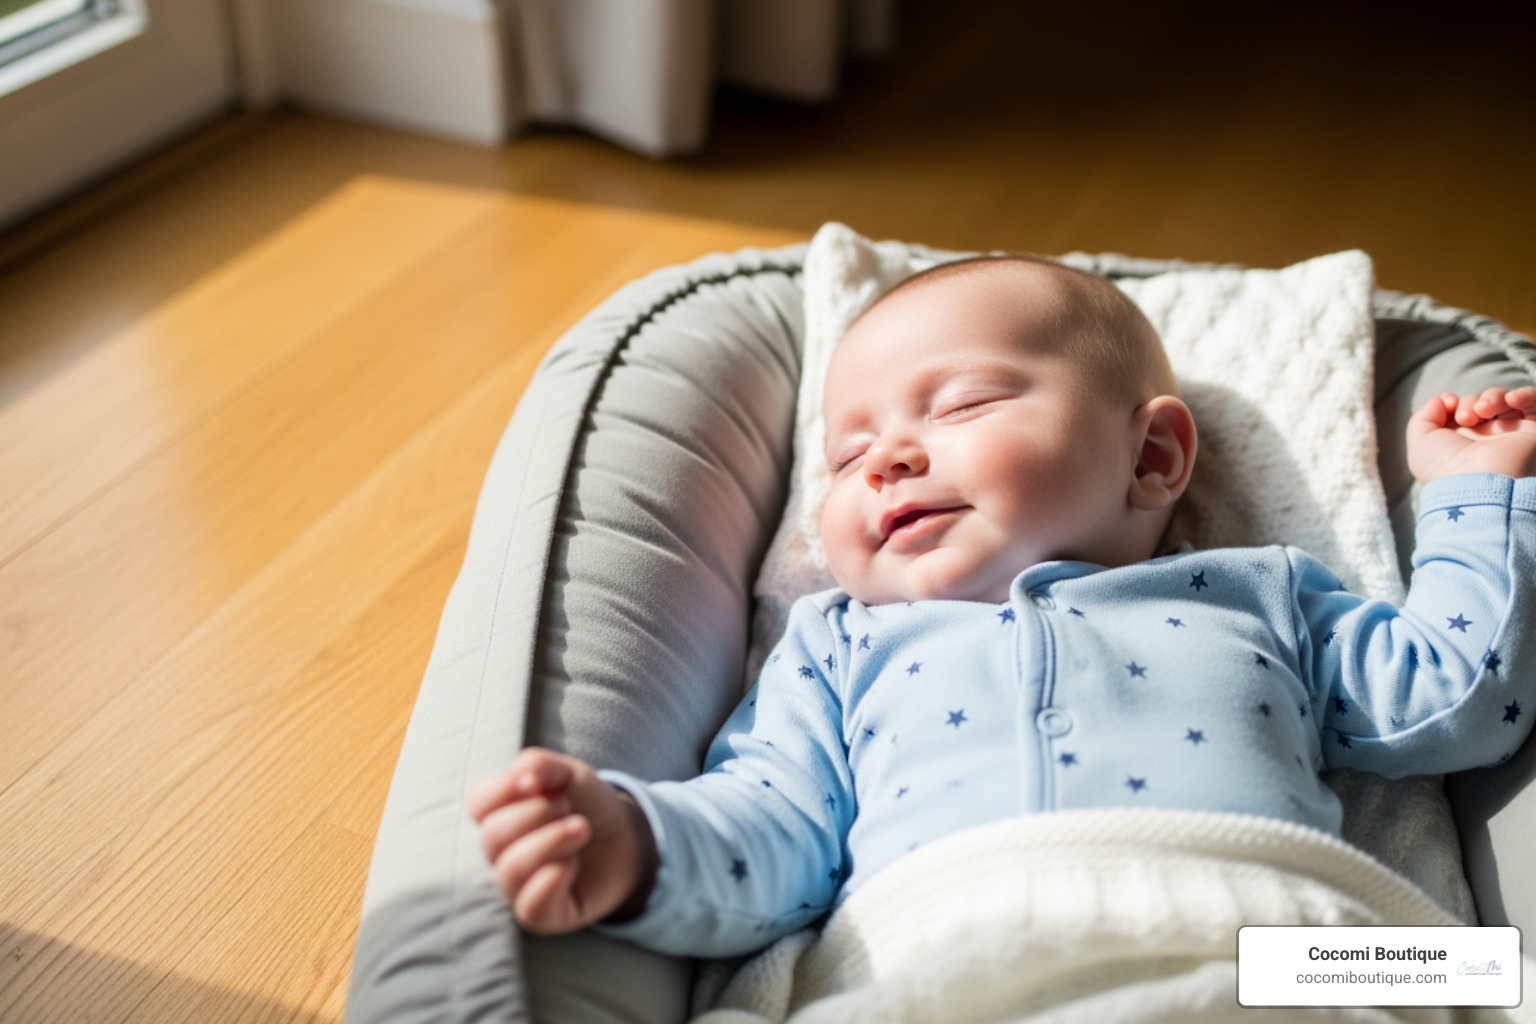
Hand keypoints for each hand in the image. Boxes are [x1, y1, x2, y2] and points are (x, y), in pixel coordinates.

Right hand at [467, 747, 655, 933]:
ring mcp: (519, 886)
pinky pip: (529, 908)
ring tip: (582, 830)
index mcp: (500, 815)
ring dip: (552, 842)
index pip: (477, 803)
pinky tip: (573, 864)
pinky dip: (553, 881)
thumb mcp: (570, 774)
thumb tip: (520, 777)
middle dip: (537, 815)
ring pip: (510, 871)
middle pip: (492, 837)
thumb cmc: (588, 806)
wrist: (626, 839)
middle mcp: (502, 853)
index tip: (538, 783)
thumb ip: (540, 765)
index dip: (505, 789)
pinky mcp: (541, 914)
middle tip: (570, 810)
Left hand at [1407, 386, 1535, 483]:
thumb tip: (1441, 400)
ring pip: (1506, 401)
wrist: (1479, 486)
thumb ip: (1424, 417)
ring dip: (1492, 397)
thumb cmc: (1445, 468)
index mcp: (1460, 441)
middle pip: (1481, 402)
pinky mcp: (1533, 433)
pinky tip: (1511, 399)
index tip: (1448, 403)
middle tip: (1466, 418)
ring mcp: (1510, 434)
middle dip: (1470, 401)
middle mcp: (1485, 438)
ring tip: (1483, 410)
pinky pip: (1535, 404)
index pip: (1460, 409)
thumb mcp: (1421, 442)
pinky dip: (1526, 395)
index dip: (1453, 401)